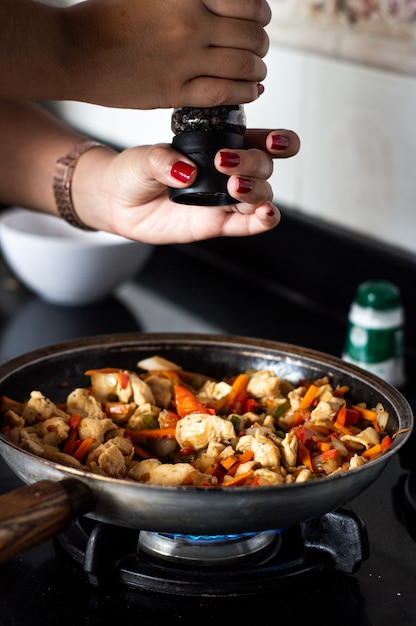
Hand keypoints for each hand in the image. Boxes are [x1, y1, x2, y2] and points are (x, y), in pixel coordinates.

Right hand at [66, 0, 271, 107]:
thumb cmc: (108, 19)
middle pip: (250, 36)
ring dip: (257, 70)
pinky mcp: (174, 91)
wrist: (73, 50)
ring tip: (256, 72)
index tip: (258, 20)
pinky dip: (245, 92)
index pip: (247, 2)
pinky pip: (224, 92)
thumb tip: (225, 7)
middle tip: (258, 49)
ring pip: (243, 66)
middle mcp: (190, 23)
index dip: (259, 13)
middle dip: (260, 44)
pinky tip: (250, 90)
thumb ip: (188, 1)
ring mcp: (183, 59)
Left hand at [75, 129, 300, 242]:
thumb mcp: (143, 158)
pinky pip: (247, 224)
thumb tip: (187, 172)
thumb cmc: (134, 172)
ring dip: (256, 190)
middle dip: (253, 162)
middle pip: (263, 166)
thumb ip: (162, 160)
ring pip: (260, 194)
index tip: (271, 141)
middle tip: (225, 163)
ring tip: (234, 187)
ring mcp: (224, 199)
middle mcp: (228, 172)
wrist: (118, 202)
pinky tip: (266, 215)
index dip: (277, 140)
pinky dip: (263, 220)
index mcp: (218, 145)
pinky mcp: (217, 223)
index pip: (259, 140)